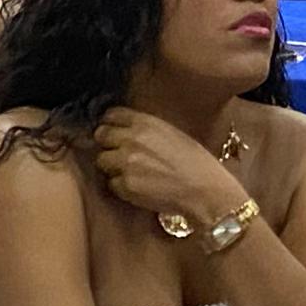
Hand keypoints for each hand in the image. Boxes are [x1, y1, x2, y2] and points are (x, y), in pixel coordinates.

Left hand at [87, 107, 248, 226]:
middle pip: (100, 135)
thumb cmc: (196, 163)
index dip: (110, 123)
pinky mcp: (126, 185)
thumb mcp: (172, 133)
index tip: (111, 130)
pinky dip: (121, 187)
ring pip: (101, 160)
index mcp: (146, 122)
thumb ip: (146, 130)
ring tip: (130, 173)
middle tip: (116, 154)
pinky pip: (111, 184)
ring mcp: (126, 162)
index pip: (112, 114)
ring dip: (111, 167)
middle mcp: (132, 139)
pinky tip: (138, 187)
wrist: (205, 190)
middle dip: (106, 144)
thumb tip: (126, 132)